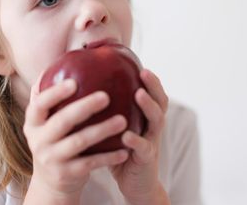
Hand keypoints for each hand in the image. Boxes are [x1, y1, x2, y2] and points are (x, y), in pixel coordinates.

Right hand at [23, 77, 128, 203]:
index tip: (73, 82)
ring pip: (78, 142)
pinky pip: (90, 164)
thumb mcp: (47, 120)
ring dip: (102, 130)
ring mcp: (51, 158)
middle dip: (84, 108)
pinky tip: (125, 150)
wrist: (52, 181)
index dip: (55, 93)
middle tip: (106, 96)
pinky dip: (108, 157)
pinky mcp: (66, 174)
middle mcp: (39, 140)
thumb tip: (70, 56)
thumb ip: (53, 96)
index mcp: (33, 122)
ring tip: (122, 120)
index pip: (40, 104)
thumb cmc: (56, 139)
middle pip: (62, 122)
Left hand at [109, 69, 169, 204]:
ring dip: (148, 106)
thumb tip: (85, 89)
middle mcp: (153, 127)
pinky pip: (143, 148)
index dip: (150, 79)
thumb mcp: (118, 129)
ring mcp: (152, 142)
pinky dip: (136, 141)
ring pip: (157, 121)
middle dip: (154, 86)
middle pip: (161, 102)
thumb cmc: (122, 152)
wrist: (136, 184)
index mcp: (147, 118)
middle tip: (144, 72)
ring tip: (138, 94)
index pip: (153, 93)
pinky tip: (126, 136)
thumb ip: (110, 112)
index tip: (140, 63)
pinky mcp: (147, 159)